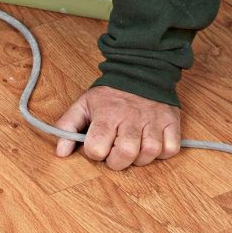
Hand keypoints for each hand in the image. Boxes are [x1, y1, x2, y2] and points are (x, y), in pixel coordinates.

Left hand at [55, 86, 181, 169]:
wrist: (140, 71)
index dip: (94, 153)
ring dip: (140, 158)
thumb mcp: (83, 105)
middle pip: (126, 153)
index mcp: (107, 114)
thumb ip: (67, 127)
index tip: (96, 147)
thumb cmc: (110, 94)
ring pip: (150, 152)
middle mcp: (131, 118)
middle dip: (117, 162)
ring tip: (133, 149)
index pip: (98, 147)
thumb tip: (60, 152)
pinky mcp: (171, 122)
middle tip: (114, 154)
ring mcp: (153, 120)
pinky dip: (162, 153)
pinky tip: (150, 144)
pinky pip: (170, 148)